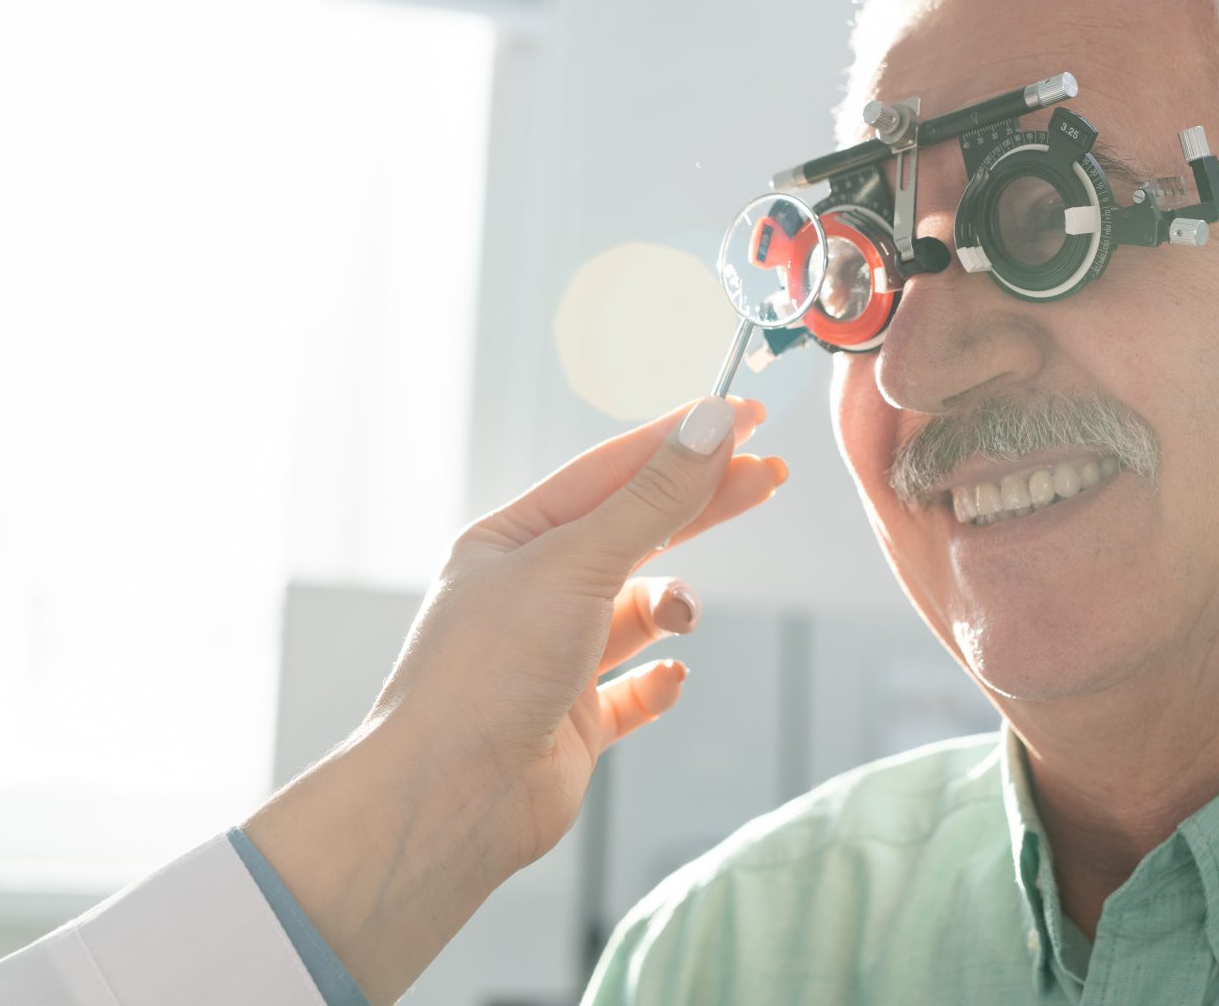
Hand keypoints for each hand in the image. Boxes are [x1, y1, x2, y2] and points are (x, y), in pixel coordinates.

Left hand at [243, 395, 782, 1003]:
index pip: (611, 471)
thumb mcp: (577, 564)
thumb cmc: (487, 673)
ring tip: (682, 619)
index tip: (746, 416)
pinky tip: (670, 677)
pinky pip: (634, 690)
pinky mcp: (573, 722)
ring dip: (672, 608)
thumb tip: (714, 424)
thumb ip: (654, 498)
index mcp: (511, 540)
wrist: (449, 802)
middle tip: (769, 480)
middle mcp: (530, 593)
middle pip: (635, 532)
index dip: (681, 441)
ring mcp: (553, 659)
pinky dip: (658, 681)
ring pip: (639, 612)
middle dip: (701, 507)